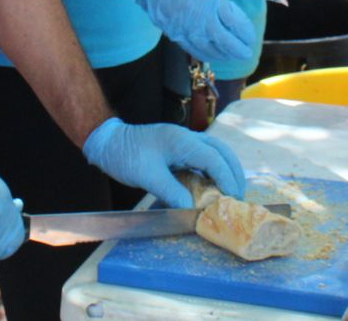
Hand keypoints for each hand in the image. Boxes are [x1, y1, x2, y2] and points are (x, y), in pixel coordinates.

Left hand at [82, 117, 246, 206]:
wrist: (108, 142)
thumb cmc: (125, 156)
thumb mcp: (147, 177)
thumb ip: (171, 192)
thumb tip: (192, 210)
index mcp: (181, 141)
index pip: (213, 159)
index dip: (226, 179)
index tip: (234, 199)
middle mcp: (187, 137)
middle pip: (222, 151)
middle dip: (234, 173)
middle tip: (239, 198)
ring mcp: (184, 141)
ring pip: (216, 152)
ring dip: (226, 170)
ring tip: (231, 193)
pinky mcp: (179, 148)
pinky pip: (204, 157)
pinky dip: (214, 170)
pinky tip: (214, 186)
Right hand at [125, 0, 254, 62]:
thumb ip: (217, 5)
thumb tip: (228, 20)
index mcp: (214, 3)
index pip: (237, 25)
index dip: (246, 34)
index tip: (250, 37)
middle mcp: (204, 21)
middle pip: (228, 43)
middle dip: (239, 50)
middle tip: (246, 52)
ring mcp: (189, 31)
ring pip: (212, 51)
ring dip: (224, 55)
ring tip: (230, 56)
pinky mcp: (176, 36)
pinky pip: (195, 50)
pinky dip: (206, 54)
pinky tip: (211, 55)